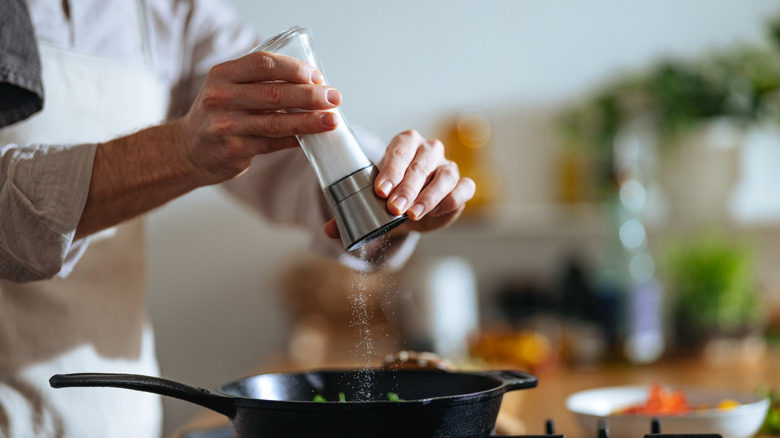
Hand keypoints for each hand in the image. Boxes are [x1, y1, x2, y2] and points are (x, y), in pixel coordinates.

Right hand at [174, 51, 340, 184]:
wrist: (188, 150)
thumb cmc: (218, 115)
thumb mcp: (228, 89)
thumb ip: (259, 83)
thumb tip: (311, 84)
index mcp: (222, 75)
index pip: (264, 64)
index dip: (294, 69)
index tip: (317, 76)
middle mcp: (221, 98)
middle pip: (274, 93)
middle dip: (310, 95)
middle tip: (334, 97)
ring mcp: (226, 125)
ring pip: (276, 121)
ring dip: (309, 121)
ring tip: (331, 120)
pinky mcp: (234, 150)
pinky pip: (272, 143)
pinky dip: (295, 139)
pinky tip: (311, 137)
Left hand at [324, 130, 474, 238]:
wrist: (411, 209)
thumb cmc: (391, 198)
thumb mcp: (370, 204)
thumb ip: (349, 215)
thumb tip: (329, 230)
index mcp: (405, 144)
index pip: (401, 148)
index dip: (391, 168)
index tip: (380, 190)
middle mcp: (429, 151)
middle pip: (422, 163)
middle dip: (407, 186)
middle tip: (394, 208)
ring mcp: (448, 166)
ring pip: (445, 175)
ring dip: (429, 196)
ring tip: (413, 215)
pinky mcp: (462, 185)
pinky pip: (464, 188)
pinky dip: (452, 199)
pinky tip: (435, 213)